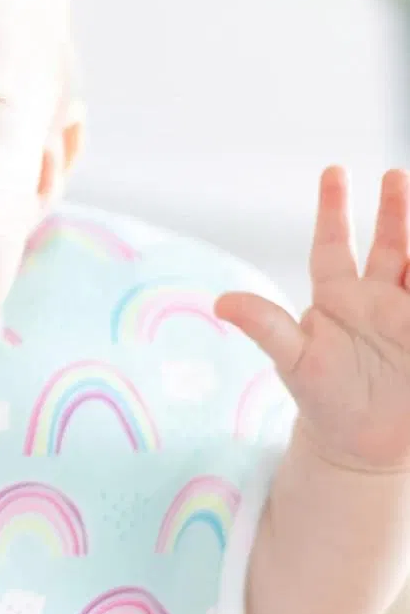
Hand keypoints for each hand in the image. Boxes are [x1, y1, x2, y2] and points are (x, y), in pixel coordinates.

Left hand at [217, 167, 409, 471]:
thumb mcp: (293, 360)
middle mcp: (373, 298)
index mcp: (336, 297)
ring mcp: (405, 314)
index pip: (333, 244)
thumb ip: (266, 327)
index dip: (332, 209)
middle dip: (394, 210)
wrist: (361, 442)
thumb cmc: (321, 397)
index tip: (333, 171)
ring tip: (409, 192)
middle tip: (396, 175)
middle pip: (388, 245)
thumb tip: (221, 302)